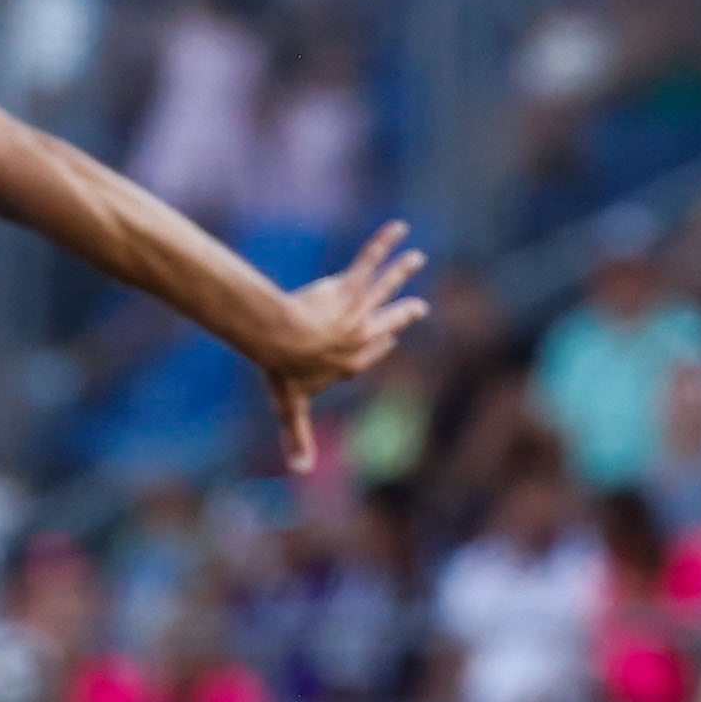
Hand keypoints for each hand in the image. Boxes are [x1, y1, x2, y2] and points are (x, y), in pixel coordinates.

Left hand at [256, 218, 428, 473]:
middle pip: (390, 320)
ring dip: (401, 271)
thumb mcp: (290, 407)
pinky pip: (369, 260)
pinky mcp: (350, 286)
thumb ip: (296, 438)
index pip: (373, 350)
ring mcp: (360, 308)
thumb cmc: (286, 371)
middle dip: (403, 313)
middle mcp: (364, 333)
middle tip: (417, 307)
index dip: (381, 344)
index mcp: (354, 360)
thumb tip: (297, 474)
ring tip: (415, 258)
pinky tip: (397, 228)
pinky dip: (383, 242)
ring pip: (385, 286)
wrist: (283, 338)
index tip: (388, 338)